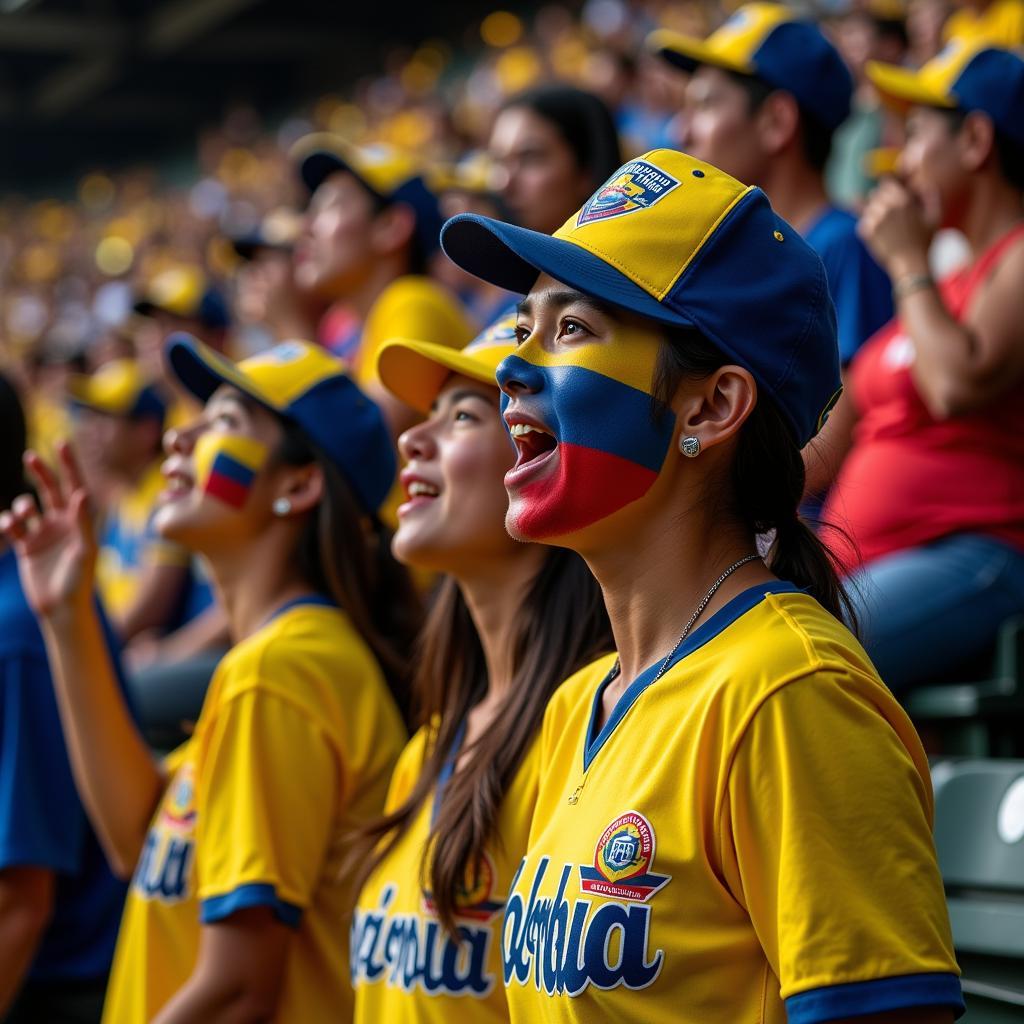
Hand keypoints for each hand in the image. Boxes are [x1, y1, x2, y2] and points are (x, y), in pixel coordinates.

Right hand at [0, 444, 96, 617]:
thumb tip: (82, 493)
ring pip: (27, 506)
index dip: (70, 465)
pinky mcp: (27, 546)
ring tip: (23, 514)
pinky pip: (13, 525)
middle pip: (51, 489)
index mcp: (81, 521)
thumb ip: (84, 522)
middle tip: (31, 456)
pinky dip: (8, 521)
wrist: (62, 608)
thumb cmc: (80, 581)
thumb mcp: (85, 550)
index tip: (62, 443)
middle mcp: (63, 524)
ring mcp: (44, 534)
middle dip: (41, 472)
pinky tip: (11, 526)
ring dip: (22, 505)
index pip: (76, 486)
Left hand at [858, 179, 933, 278]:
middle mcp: (888, 207)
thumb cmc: (926, 242)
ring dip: (873, 213)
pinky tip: (879, 234)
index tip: (887, 191)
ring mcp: (876, 219)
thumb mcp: (934, 216)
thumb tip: (927, 185)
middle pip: (875, 194)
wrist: (911, 263)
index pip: (886, 182)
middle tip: (887, 210)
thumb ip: (930, 197)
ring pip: (868, 208)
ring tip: (884, 224)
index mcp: (904, 200)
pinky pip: (862, 223)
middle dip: (880, 200)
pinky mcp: (868, 233)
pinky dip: (868, 227)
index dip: (886, 186)